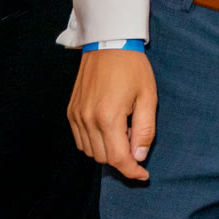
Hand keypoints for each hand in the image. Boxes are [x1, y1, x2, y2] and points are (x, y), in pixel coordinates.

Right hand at [67, 49, 158, 180]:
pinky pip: (80, 140)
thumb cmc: (132, 68)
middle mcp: (87, 120)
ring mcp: (76, 116)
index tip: (143, 175)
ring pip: (90, 151)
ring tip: (123, 129)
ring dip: (108, 151)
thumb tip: (139, 156)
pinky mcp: (70, 111)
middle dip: (122, 159)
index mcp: (108, 117)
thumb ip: (144, 130)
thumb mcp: (148, 98)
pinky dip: (95, 142)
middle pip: (103, 158)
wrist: (108, 43)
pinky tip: (109, 128)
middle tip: (136, 139)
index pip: (118, 159)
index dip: (132, 171)